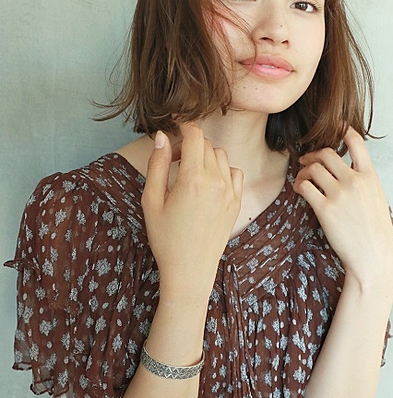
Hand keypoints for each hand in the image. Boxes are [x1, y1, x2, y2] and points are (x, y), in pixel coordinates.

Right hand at [141, 123, 242, 300]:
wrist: (190, 269)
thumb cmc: (165, 237)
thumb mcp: (151, 201)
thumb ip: (157, 164)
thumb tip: (162, 136)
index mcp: (192, 179)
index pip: (194, 136)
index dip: (183, 127)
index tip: (174, 131)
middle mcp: (215, 181)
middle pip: (206, 144)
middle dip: (189, 145)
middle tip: (173, 161)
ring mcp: (229, 192)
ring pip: (220, 156)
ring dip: (205, 157)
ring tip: (189, 173)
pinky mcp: (236, 202)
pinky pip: (234, 172)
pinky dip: (222, 170)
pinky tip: (209, 183)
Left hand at [293, 127, 392, 284]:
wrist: (372, 257)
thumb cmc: (374, 232)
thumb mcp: (377, 199)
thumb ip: (363, 182)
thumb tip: (347, 171)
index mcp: (370, 177)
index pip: (357, 143)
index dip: (344, 130)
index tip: (335, 126)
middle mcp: (355, 181)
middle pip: (327, 154)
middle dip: (313, 155)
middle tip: (306, 160)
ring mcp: (340, 194)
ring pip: (313, 168)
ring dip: (303, 171)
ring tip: (302, 179)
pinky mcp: (325, 209)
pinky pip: (304, 186)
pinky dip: (298, 185)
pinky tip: (298, 190)